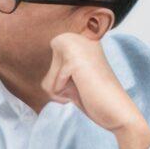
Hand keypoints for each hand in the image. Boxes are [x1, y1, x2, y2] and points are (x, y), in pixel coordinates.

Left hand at [45, 33, 149, 148]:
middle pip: (49, 65)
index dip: (62, 77)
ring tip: (85, 87)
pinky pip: (52, 84)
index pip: (53, 56)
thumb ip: (57, 63)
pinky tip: (83, 91)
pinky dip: (63, 93)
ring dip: (62, 89)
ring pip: (48, 75)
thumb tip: (29, 56)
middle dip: (60, 83)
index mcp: (83, 36)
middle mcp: (81, 35)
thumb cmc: (96, 97)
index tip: (84, 80)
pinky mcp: (74, 60)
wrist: (120, 113)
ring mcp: (78, 45)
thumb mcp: (71, 76)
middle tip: (84, 85)